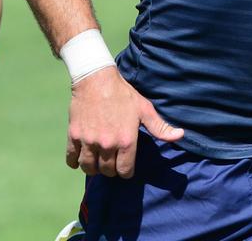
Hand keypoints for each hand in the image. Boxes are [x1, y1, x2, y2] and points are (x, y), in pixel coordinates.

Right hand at [66, 67, 183, 178]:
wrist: (95, 78)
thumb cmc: (123, 93)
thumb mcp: (144, 109)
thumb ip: (161, 127)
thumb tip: (180, 135)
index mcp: (126, 140)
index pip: (125, 171)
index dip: (126, 171)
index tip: (124, 166)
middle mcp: (107, 144)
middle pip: (107, 172)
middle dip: (110, 170)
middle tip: (111, 162)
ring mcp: (89, 141)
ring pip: (88, 168)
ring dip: (93, 168)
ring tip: (96, 161)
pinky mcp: (74, 135)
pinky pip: (71, 159)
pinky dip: (74, 162)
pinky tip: (79, 159)